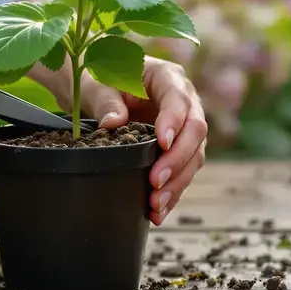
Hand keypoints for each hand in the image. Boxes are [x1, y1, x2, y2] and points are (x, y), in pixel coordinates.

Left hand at [29, 56, 206, 226]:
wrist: (97, 91)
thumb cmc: (98, 80)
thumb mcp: (96, 85)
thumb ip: (105, 101)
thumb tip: (113, 123)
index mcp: (167, 77)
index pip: (179, 100)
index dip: (173, 123)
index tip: (161, 144)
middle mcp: (184, 102)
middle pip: (194, 132)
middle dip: (177, 160)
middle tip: (156, 181)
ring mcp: (183, 127)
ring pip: (193, 156)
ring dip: (177, 182)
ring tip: (155, 204)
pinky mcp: (176, 149)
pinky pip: (181, 172)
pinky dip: (172, 193)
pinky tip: (157, 212)